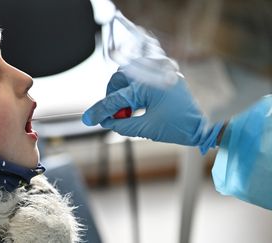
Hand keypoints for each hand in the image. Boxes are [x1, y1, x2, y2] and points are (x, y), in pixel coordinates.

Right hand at [82, 68, 223, 153]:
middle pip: (119, 78)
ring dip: (121, 91)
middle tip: (114, 114)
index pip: (118, 98)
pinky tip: (134, 105)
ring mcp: (160, 73)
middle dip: (112, 96)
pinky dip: (133, 90)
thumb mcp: (146, 129)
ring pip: (128, 75)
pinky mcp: (163, 77)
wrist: (201, 128)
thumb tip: (104, 120)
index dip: (101, 110)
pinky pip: (140, 77)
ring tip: (125, 111)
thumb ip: (121, 124)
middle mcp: (154, 74)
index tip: (88, 119)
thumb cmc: (177, 128)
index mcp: (149, 86)